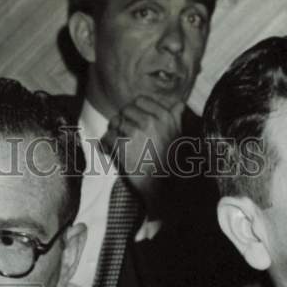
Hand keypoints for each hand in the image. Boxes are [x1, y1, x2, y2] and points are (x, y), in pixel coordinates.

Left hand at [103, 96, 184, 217]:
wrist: (162, 186)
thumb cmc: (171, 163)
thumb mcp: (181, 135)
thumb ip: (177, 117)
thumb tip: (178, 105)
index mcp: (165, 117)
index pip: (140, 101)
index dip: (134, 110)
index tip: (133, 120)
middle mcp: (150, 122)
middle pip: (125, 110)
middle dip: (122, 120)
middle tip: (122, 132)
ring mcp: (136, 133)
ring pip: (114, 123)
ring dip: (113, 133)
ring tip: (115, 143)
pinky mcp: (122, 147)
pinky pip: (107, 137)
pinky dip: (105, 144)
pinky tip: (109, 150)